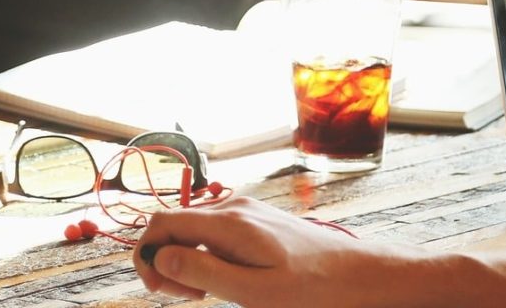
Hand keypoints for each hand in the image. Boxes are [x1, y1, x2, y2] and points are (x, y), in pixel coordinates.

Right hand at [132, 197, 375, 306]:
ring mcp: (244, 211)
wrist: (358, 274)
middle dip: (167, 262)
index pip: (161, 223)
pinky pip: (212, 232)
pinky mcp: (254, 220)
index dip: (146, 256)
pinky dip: (206, 256)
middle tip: (191, 298)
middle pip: (173, 226)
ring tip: (210, 293)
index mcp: (228, 223)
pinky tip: (227, 279)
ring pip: (192, 230)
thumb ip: (203, 272)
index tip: (160, 290)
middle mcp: (232, 207)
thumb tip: (158, 258)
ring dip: (187, 261)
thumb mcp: (253, 292)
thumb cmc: (312, 290)